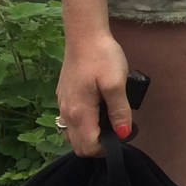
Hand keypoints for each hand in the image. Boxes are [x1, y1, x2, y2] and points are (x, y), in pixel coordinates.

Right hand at [56, 31, 132, 156]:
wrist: (84, 36)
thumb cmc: (102, 57)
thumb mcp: (116, 83)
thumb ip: (119, 111)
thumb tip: (123, 134)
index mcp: (80, 112)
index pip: (87, 147)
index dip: (105, 149)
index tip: (122, 138)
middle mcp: (66, 113)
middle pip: (77, 145)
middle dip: (97, 146)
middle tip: (117, 132)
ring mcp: (62, 104)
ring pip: (72, 134)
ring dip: (89, 136)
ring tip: (109, 123)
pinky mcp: (63, 96)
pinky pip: (70, 121)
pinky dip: (83, 125)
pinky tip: (98, 112)